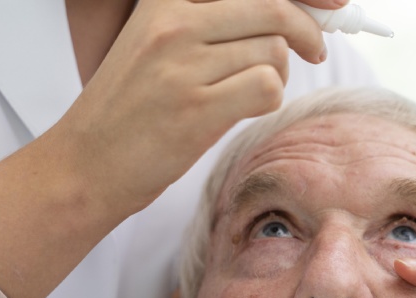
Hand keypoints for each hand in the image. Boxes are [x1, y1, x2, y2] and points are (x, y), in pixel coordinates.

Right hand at [54, 0, 333, 218]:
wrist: (86, 163)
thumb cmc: (127, 110)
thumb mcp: (154, 46)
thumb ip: (210, 25)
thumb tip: (282, 18)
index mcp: (164, 1)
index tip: (329, 3)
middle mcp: (174, 22)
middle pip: (272, 9)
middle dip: (305, 31)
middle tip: (314, 51)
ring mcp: (184, 64)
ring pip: (273, 51)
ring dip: (276, 75)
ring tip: (249, 93)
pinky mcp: (197, 108)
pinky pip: (267, 87)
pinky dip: (268, 100)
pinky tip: (244, 110)